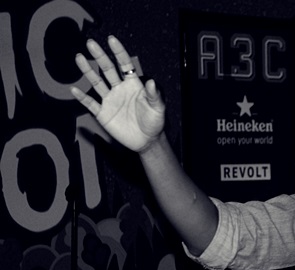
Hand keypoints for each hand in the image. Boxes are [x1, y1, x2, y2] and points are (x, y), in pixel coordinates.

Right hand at [70, 36, 164, 152]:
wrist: (146, 140)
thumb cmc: (154, 122)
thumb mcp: (157, 108)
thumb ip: (154, 95)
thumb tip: (151, 82)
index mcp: (133, 85)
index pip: (125, 64)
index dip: (119, 52)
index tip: (111, 39)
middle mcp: (119, 89)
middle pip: (107, 69)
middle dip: (100, 56)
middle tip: (91, 43)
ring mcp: (110, 100)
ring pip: (96, 82)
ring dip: (87, 70)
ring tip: (79, 57)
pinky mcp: (103, 113)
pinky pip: (90, 103)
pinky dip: (82, 97)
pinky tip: (74, 89)